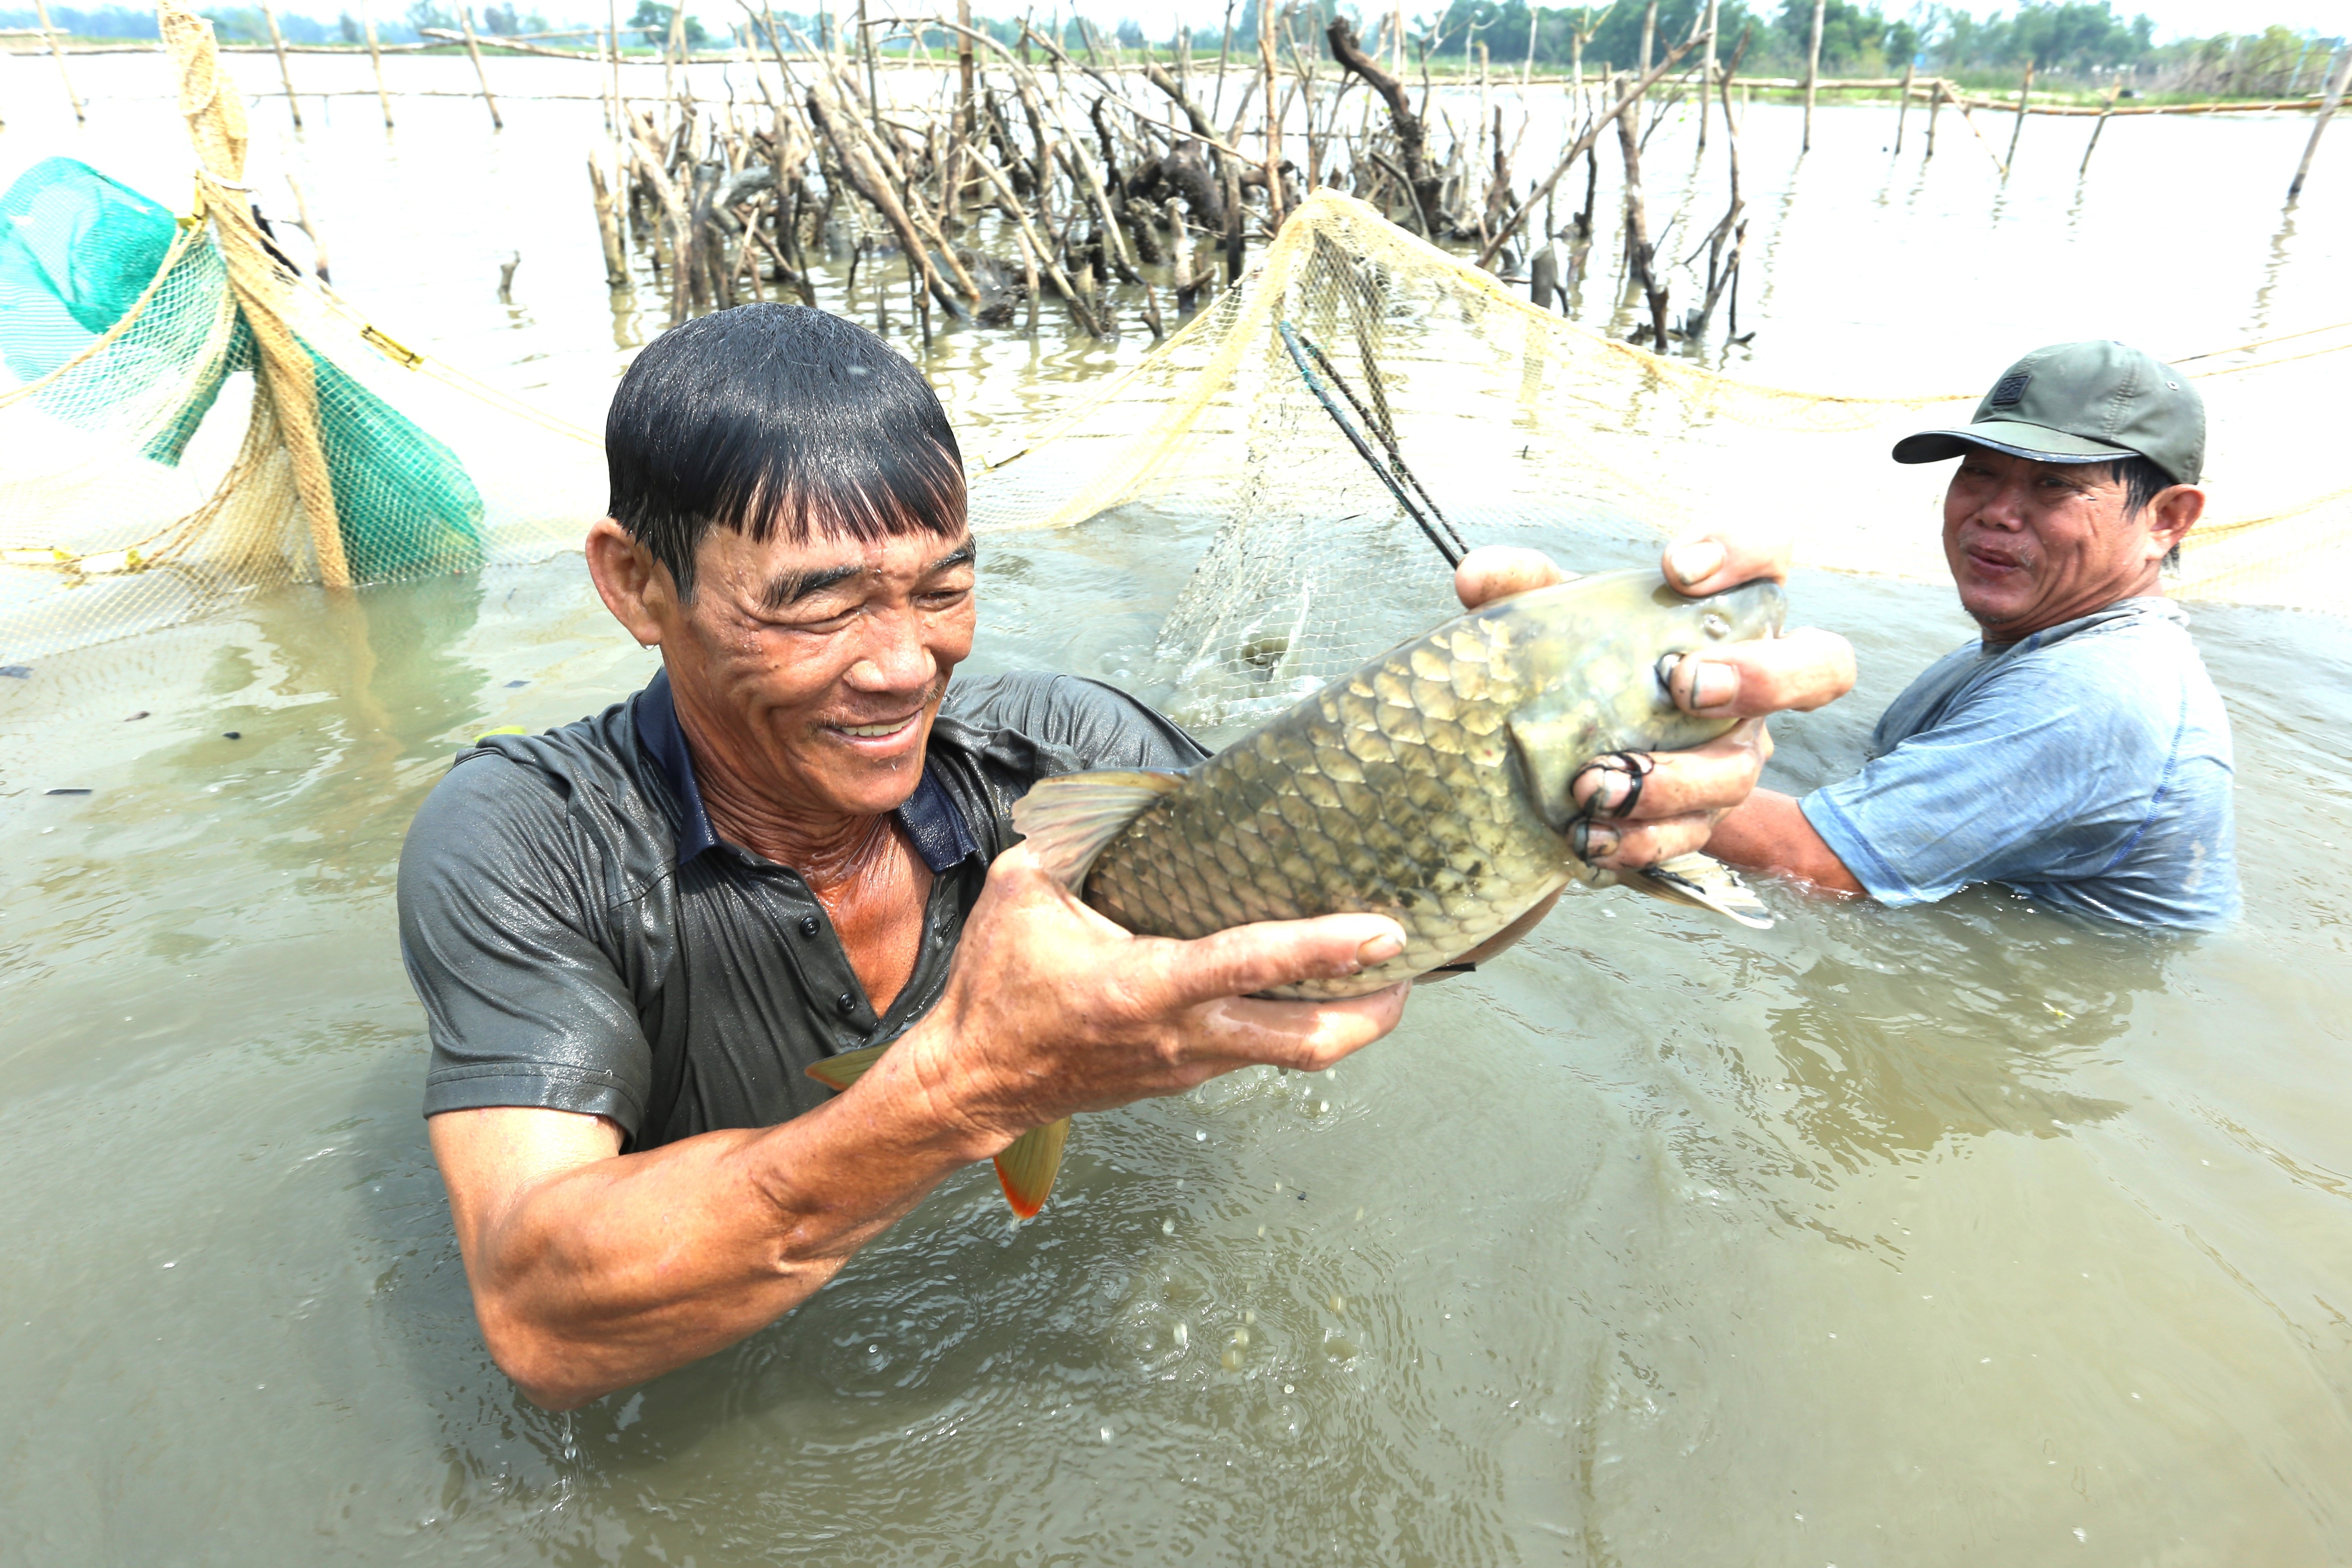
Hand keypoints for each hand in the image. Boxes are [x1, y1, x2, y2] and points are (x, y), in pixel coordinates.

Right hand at [897, 846, 1409, 1149]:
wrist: (974, 1080)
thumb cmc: (998, 986)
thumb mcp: (1023, 892)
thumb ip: (1075, 838)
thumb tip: (1123, 793)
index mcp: (1144, 987)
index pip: (1250, 964)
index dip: (1324, 946)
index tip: (1385, 930)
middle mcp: (1183, 1036)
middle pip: (1309, 1043)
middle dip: (1374, 1010)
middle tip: (1412, 964)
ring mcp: (1192, 1065)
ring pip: (1294, 1054)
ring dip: (1347, 1019)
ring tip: (1385, 971)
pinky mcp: (1189, 1077)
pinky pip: (1261, 1052)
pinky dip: (1298, 1022)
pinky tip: (1312, 987)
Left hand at [1451, 540, 1853, 871]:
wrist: (1560, 744)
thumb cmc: (1579, 657)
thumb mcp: (1551, 615)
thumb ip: (1521, 587)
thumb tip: (1479, 579)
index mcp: (1728, 609)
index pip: (1772, 555)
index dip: (1745, 551)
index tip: (1676, 565)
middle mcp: (1753, 679)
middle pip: (1821, 667)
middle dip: (1763, 677)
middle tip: (1686, 684)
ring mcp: (1734, 752)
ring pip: (1742, 770)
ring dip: (1672, 781)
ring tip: (1597, 782)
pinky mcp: (1701, 814)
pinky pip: (1691, 836)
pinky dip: (1638, 840)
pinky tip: (1588, 836)